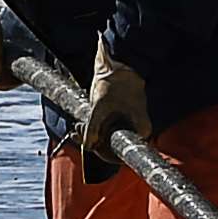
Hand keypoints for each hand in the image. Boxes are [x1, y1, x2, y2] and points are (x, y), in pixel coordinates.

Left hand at [80, 50, 153, 175]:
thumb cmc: (116, 83)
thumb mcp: (101, 106)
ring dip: (90, 136)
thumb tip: (87, 146)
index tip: (89, 146)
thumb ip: (93, 128)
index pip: (121, 154)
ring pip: (106, 139)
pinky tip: (80, 125)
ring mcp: (126, 124)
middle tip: (78, 134)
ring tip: (77, 128)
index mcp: (140, 131)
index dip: (102, 153)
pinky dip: (92, 128)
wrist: (118, 64)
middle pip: (112, 147)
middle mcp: (135, 131)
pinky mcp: (117, 118)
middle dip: (93, 143)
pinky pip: (104, 129)